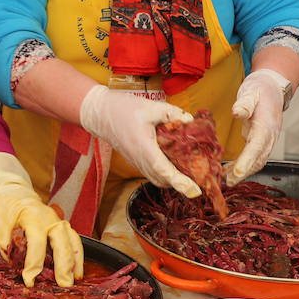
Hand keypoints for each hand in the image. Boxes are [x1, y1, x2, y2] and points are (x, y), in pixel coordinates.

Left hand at [0, 152, 83, 285]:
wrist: (12, 192)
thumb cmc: (4, 209)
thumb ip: (7, 245)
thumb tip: (15, 264)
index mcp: (31, 216)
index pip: (36, 242)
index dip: (33, 263)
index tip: (30, 281)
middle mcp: (49, 218)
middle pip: (61, 242)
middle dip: (63, 265)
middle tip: (63, 285)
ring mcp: (58, 221)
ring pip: (72, 241)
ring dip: (74, 262)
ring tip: (74, 281)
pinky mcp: (62, 226)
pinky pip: (74, 241)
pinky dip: (77, 256)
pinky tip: (78, 272)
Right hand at [78, 86, 200, 197]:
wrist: (99, 113)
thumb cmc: (122, 108)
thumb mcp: (150, 107)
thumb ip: (172, 113)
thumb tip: (190, 121)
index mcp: (144, 147)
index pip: (164, 170)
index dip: (180, 183)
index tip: (195, 191)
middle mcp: (139, 159)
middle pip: (163, 180)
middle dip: (181, 183)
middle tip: (200, 178)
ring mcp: (136, 162)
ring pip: (157, 179)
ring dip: (172, 180)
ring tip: (190, 173)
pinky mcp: (135, 161)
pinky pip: (152, 174)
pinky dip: (165, 174)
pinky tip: (174, 164)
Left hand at [225, 68, 291, 185]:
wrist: (273, 89)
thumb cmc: (259, 90)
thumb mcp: (250, 91)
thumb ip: (244, 103)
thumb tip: (236, 112)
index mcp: (266, 125)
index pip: (257, 145)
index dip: (247, 160)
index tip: (237, 172)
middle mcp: (269, 136)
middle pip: (258, 159)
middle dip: (244, 173)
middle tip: (227, 182)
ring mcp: (267, 141)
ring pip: (257, 161)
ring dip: (243, 173)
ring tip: (226, 181)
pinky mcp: (261, 143)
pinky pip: (254, 158)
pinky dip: (243, 167)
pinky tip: (229, 172)